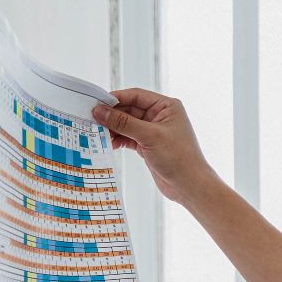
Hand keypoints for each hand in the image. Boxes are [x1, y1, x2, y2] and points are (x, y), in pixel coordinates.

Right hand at [92, 88, 217, 206]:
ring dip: (112, 128)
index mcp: (167, 106)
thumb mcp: (150, 136)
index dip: (116, 98)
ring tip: (96, 133)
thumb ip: (123, 123)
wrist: (190, 185)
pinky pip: (127, 137)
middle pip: (128, 109)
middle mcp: (160, 116)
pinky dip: (117, 139)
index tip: (96, 103)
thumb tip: (100, 111)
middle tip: (91, 120)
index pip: (136, 95)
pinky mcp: (147, 145)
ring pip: (126, 124)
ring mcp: (153, 131)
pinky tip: (107, 143)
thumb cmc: (179, 158)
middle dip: (111, 115)